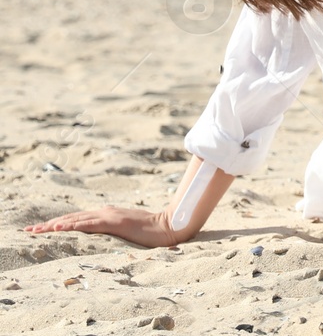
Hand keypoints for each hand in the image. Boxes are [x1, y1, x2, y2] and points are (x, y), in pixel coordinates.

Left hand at [25, 206, 182, 248]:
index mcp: (107, 214)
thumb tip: (104, 235)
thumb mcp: (128, 230)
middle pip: (71, 217)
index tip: (40, 229)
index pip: (77, 218)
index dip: (58, 223)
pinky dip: (72, 225)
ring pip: (75, 219)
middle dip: (48, 224)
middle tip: (29, 230)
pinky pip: (88, 224)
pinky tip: (59, 227)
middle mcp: (105, 212)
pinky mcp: (114, 222)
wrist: (169, 226)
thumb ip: (115, 229)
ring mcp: (109, 216)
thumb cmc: (151, 231)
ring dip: (53, 225)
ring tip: (36, 230)